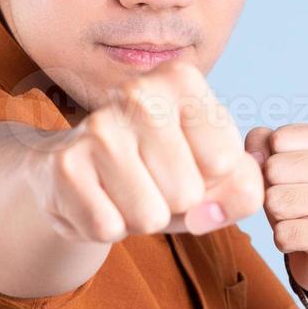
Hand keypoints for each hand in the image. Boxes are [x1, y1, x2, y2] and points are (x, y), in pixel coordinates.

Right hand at [26, 61, 261, 242]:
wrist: (82, 167)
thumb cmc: (163, 166)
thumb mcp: (217, 171)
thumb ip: (243, 190)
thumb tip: (208, 214)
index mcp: (181, 80)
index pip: (225, 163)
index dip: (213, 180)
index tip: (191, 160)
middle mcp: (137, 93)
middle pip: (188, 192)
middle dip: (177, 203)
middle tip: (153, 179)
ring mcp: (97, 127)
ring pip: (150, 216)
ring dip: (144, 218)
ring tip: (128, 189)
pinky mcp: (65, 165)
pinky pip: (109, 228)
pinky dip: (110, 227)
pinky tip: (99, 198)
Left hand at [245, 124, 307, 295]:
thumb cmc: (306, 201)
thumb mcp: (285, 162)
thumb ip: (263, 142)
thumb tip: (252, 155)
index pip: (278, 138)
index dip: (273, 161)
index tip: (297, 176)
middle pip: (274, 169)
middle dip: (274, 189)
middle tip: (298, 201)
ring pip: (275, 201)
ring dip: (278, 216)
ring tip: (302, 218)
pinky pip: (282, 233)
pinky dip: (285, 240)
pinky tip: (305, 238)